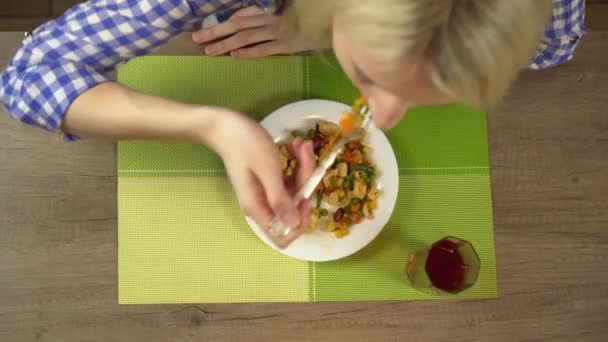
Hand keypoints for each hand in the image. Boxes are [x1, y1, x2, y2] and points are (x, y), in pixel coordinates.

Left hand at [192, 6, 312, 57]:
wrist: (331, 26)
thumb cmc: (307, 26)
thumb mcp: (286, 20)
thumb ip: (268, 25)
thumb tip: (248, 35)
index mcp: (268, 15)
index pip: (240, 19)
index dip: (222, 25)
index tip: (204, 32)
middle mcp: (270, 22)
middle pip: (238, 26)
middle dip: (216, 31)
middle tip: (196, 39)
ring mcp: (278, 33)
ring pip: (247, 37)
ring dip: (227, 43)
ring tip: (210, 51)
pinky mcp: (287, 45)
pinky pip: (265, 48)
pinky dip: (249, 52)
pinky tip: (235, 56)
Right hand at [207, 110, 314, 247]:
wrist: (225, 125)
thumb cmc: (245, 145)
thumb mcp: (267, 170)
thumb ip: (280, 199)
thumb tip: (294, 225)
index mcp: (258, 208)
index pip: (283, 236)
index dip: (299, 221)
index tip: (304, 197)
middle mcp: (263, 204)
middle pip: (294, 210)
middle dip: (305, 183)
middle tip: (305, 155)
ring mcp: (267, 192)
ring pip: (296, 191)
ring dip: (303, 168)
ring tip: (300, 144)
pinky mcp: (271, 180)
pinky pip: (291, 179)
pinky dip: (297, 163)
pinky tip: (295, 145)